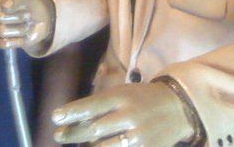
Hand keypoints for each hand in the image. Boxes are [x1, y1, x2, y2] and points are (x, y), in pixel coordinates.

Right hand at [0, 0, 53, 50]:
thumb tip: (5, 5)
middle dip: (17, 17)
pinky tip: (22, 38)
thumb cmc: (28, 4)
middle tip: (28, 14)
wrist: (36, 18)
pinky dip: (14, 42)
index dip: (8, 4)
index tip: (21, 4)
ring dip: (19, 29)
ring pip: (1, 31)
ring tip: (26, 25)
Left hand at [51, 83, 193, 145]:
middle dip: (72, 133)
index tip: (55, 117)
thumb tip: (75, 118)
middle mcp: (129, 115)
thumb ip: (102, 104)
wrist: (178, 108)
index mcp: (123, 96)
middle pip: (94, 129)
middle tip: (59, 135)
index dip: (72, 112)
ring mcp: (138, 136)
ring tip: (77, 142)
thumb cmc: (142, 98)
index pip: (92, 105)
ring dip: (88, 146)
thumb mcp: (123, 92)